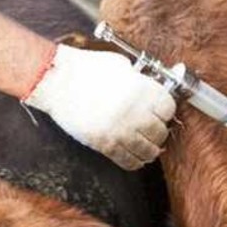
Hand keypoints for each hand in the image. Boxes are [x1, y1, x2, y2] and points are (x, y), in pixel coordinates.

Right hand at [23, 44, 174, 169]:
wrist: (57, 80)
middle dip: (158, 130)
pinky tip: (134, 153)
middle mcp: (134, 113)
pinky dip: (135, 160)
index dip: (165, 110)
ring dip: (150, 148)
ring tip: (145, 142)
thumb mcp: (121, 65)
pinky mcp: (104, 144)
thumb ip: (140, 79)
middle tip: (153, 127)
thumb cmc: (86, 68)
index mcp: (141, 91)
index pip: (168, 109)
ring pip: (148, 151)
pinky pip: (129, 161)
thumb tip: (155, 86)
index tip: (160, 110)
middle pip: (160, 132)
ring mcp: (119, 131)